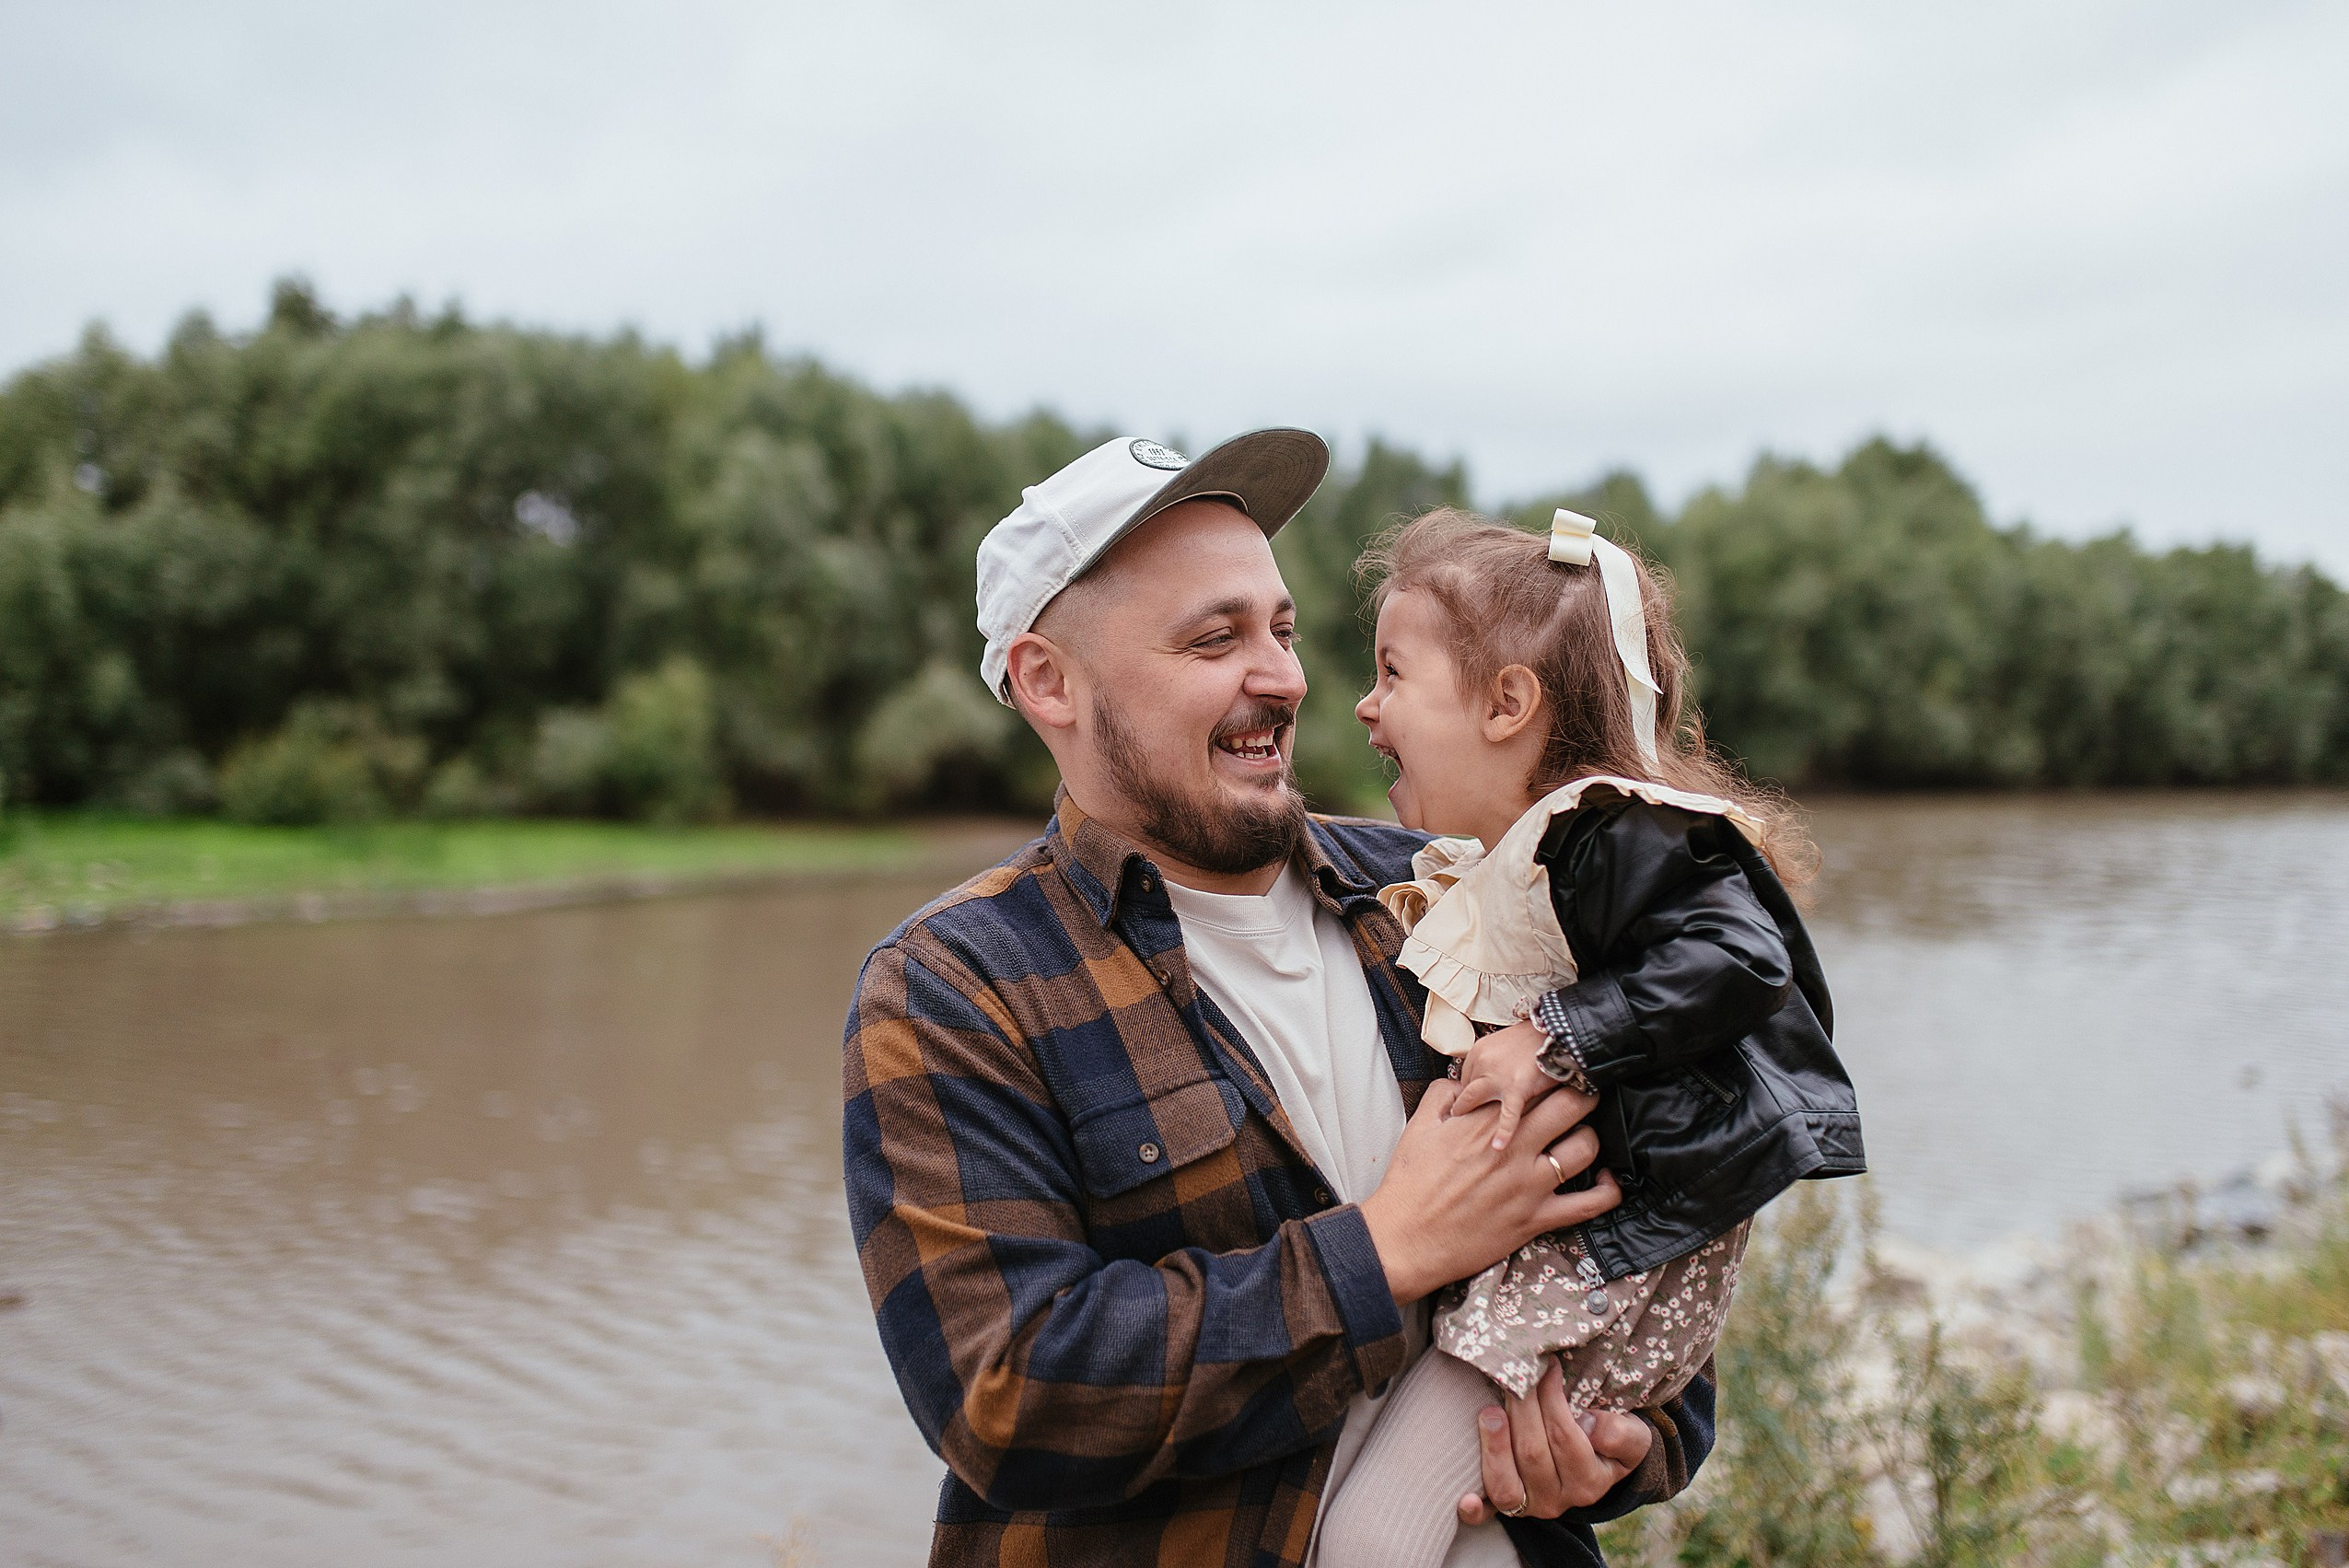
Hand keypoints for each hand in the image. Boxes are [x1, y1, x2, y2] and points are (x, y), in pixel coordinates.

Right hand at [1358, 1079, 1619, 1304]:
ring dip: (1591, 1136)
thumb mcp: (1419, 1126)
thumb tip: (1464, 1080)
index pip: (1534, 1083)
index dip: (1551, 1071)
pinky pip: (1589, 1205)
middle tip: (1584, 1091)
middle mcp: (1514, 1147)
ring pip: (1585, 1147)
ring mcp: (1529, 1184)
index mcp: (1485, 1121)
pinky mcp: (1536, 1219)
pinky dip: (1608, 1190)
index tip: (1558, 1068)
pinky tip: (1608, 1179)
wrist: (1405, 1239)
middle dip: (1582, 1092)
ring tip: (1583, 1134)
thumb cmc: (1409, 1184)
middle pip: (1569, 1105)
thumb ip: (1444, 1094)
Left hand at [1452, 1019, 1562, 1150]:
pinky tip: (1499, 1146)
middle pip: (1465, 1089)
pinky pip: (1508, 1114)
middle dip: (1462, 1106)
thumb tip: (1492, 1078)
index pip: (1465, 1077)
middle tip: (1459, 1121)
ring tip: (1466, 1136)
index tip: (1469, 1102)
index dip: (1469, 1091)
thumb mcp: (1507, 1041)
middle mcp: (1483, 1061)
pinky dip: (1504, 1131)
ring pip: (1475, 1099)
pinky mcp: (1517, 1088)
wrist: (1559, 1029)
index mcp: (1480, 1050)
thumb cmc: (1537, 1035)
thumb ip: (1496, 1059)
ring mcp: (1498, 1075)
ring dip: (1469, 1115)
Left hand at [1455, 1361, 1654, 1525]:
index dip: (1553, 1400)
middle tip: (1515, 1372)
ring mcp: (1529, 1506)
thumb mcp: (1632, 1435)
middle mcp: (1559, 1500)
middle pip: (1533, 1455)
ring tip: (1490, 1411)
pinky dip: (1476, 1509)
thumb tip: (1588, 1423)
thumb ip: (1621, 1433)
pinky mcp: (1506, 1507)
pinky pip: (1488, 1514)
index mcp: (1590, 1482)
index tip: (1547, 1367)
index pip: (1566, 1439)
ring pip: (1507, 1484)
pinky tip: (1464, 1498)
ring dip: (1494, 1445)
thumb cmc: (1610, 1438)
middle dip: (1521, 1408)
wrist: (1597, 1462)